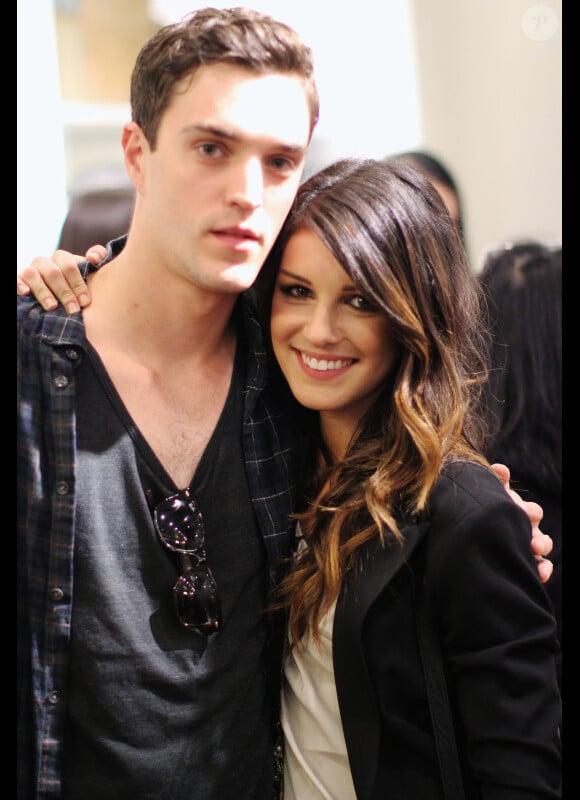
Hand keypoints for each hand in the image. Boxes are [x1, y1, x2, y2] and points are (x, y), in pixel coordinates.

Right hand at [16, 245, 106, 312]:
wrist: (58, 299)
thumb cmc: (76, 286)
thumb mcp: (89, 273)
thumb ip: (98, 257)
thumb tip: (93, 258)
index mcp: (62, 259)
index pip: (70, 266)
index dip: (78, 284)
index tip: (86, 302)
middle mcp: (45, 263)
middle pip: (53, 272)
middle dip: (64, 292)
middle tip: (73, 310)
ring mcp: (30, 271)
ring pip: (32, 274)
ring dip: (43, 291)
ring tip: (52, 307)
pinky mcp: (19, 280)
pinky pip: (16, 279)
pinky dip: (19, 284)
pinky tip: (26, 293)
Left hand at [490, 463, 553, 583]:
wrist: (468, 541)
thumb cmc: (480, 514)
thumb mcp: (485, 499)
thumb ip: (493, 484)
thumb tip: (500, 468)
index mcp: (516, 510)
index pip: (527, 507)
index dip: (523, 507)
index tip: (517, 508)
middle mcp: (525, 526)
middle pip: (535, 520)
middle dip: (531, 520)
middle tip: (521, 519)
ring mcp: (528, 545)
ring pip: (542, 543)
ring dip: (541, 543)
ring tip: (534, 547)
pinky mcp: (527, 564)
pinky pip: (542, 567)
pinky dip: (543, 569)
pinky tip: (539, 572)